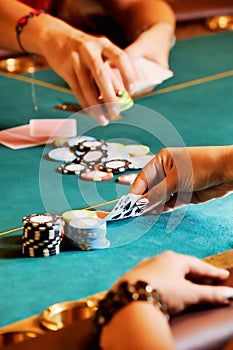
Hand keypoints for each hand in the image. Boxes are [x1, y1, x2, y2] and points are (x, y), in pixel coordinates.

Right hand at [39, 16, 134, 124]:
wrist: (53, 36)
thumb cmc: (83, 50)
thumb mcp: (99, 55)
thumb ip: (110, 74)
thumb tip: (123, 97)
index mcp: (103, 44)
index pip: (120, 58)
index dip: (128, 75)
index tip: (132, 91)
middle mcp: (90, 49)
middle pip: (101, 75)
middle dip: (110, 97)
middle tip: (116, 113)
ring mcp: (75, 58)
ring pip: (86, 87)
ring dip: (95, 106)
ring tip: (103, 120)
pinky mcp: (64, 68)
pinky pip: (76, 90)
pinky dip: (85, 104)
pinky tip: (91, 113)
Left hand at [113, 251, 232, 314]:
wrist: (130, 300)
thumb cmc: (161, 292)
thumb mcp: (189, 295)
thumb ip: (210, 294)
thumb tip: (228, 294)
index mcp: (174, 259)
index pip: (199, 265)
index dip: (212, 272)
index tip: (222, 275)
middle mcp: (159, 259)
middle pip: (183, 267)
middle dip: (196, 274)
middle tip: (209, 280)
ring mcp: (145, 267)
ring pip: (167, 271)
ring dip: (179, 279)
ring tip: (188, 286)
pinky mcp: (135, 278)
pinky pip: (155, 278)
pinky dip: (164, 283)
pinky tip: (165, 289)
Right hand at [130, 146, 232, 212]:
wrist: (228, 171)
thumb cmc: (202, 166)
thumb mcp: (176, 179)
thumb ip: (157, 193)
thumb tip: (140, 203)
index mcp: (162, 160)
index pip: (143, 177)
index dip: (135, 191)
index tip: (127, 204)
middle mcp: (167, 171)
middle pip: (150, 188)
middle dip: (142, 200)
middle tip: (131, 213)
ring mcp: (176, 183)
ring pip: (159, 197)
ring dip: (151, 206)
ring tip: (140, 216)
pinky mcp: (184, 194)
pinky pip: (169, 203)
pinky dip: (162, 208)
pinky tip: (153, 214)